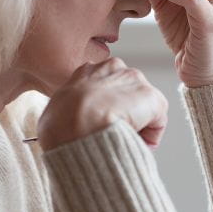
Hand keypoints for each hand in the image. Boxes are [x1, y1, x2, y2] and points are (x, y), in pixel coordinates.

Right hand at [37, 57, 168, 151]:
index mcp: (87, 71)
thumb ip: (68, 112)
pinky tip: (134, 142)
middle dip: (125, 114)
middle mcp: (113, 68)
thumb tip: (68, 126)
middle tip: (115, 134)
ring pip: (143, 106)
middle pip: (127, 94)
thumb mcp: (55, 112)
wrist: (74, 127)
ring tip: (122, 140)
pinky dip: (150, 136)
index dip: (106, 108)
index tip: (102, 125)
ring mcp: (134, 81)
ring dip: (137, 124)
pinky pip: (157, 122)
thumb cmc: (59, 126)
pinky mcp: (151, 97)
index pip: (104, 86)